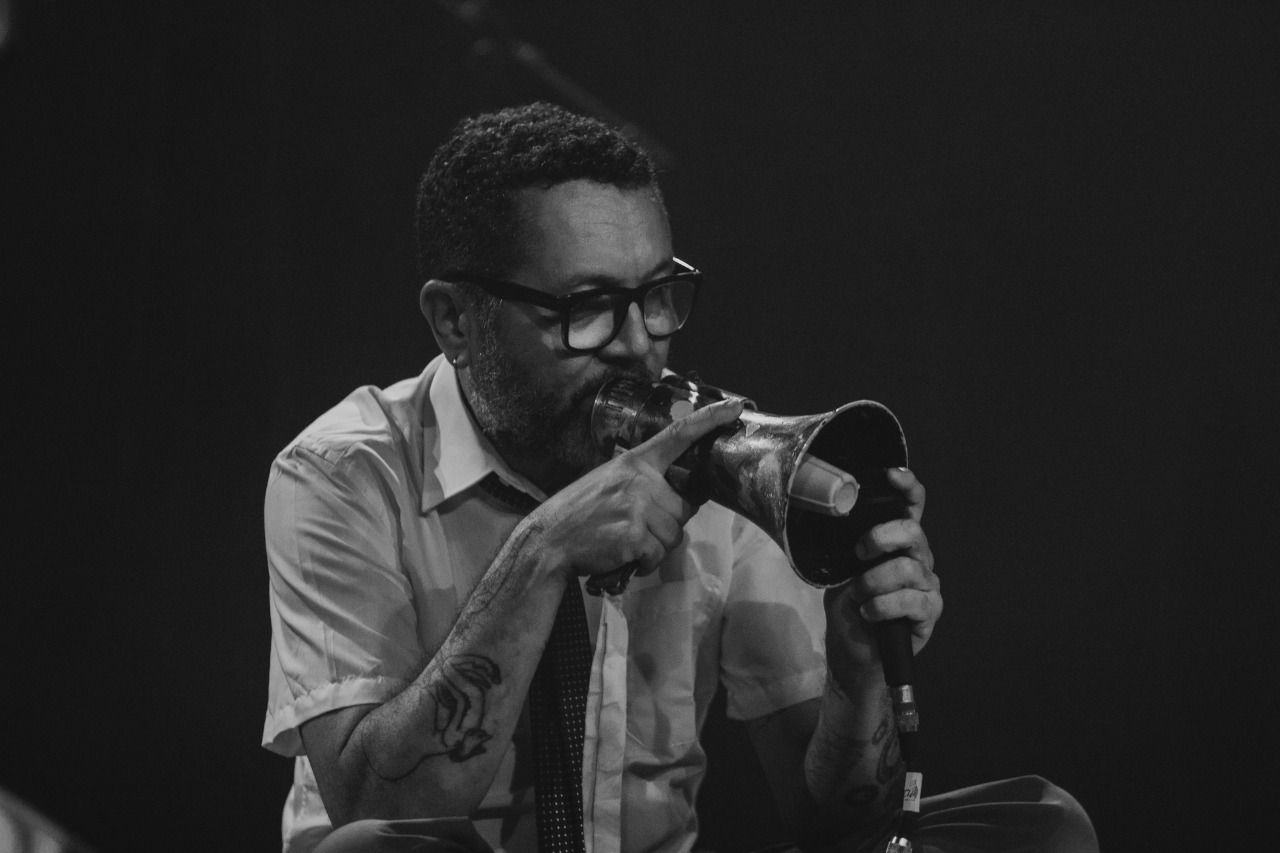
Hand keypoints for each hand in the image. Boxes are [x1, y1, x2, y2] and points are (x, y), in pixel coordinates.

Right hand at [530, 398, 743, 582]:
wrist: (548, 541)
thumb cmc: (579, 515)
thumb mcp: (608, 483)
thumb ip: (641, 483)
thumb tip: (676, 499)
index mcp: (634, 462)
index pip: (678, 435)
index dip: (709, 419)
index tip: (735, 406)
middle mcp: (640, 480)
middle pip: (683, 509)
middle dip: (665, 526)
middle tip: (634, 529)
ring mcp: (638, 507)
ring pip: (673, 535)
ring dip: (654, 547)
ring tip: (624, 542)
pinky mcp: (635, 535)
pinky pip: (657, 555)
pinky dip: (643, 563)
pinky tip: (621, 555)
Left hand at [824, 467, 941, 676]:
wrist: (851, 650)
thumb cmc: (848, 606)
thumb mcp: (839, 569)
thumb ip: (845, 546)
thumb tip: (835, 520)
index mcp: (897, 542)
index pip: (912, 506)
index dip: (908, 487)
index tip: (892, 475)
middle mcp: (917, 557)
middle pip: (913, 531)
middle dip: (880, 538)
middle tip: (859, 554)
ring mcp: (927, 584)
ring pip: (907, 568)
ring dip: (873, 583)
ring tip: (859, 596)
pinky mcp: (930, 611)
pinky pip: (911, 600)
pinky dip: (883, 606)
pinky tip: (869, 613)